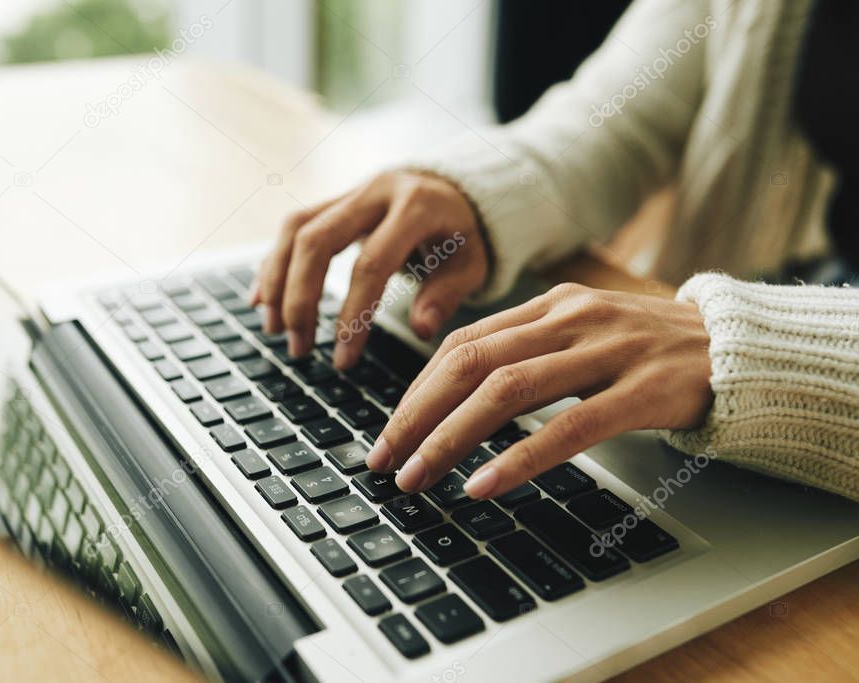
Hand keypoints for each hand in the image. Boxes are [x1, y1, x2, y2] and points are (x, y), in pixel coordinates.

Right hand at [251, 171, 487, 367]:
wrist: (452, 187)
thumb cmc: (460, 235)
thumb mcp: (471, 264)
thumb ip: (446, 296)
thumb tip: (421, 329)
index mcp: (415, 206)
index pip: (371, 264)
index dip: (352, 314)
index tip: (342, 359)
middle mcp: (375, 192)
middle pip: (317, 241)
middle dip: (301, 299)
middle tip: (298, 347)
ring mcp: (348, 192)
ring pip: (295, 230)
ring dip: (277, 282)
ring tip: (272, 329)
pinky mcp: (331, 200)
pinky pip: (291, 227)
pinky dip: (272, 264)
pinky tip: (262, 300)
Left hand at [365, 284, 713, 498]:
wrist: (736, 347)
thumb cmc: (647, 350)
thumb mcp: (580, 334)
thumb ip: (525, 351)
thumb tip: (450, 394)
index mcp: (549, 305)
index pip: (462, 345)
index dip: (415, 390)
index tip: (389, 432)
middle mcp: (571, 319)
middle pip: (471, 363)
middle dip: (417, 415)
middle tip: (385, 459)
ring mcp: (608, 351)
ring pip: (508, 391)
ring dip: (451, 438)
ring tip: (418, 477)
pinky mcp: (643, 390)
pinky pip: (569, 427)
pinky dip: (519, 458)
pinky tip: (484, 485)